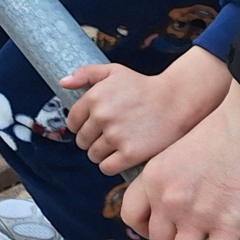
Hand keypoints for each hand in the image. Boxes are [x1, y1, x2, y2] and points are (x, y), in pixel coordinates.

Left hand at [60, 47, 229, 174]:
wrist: (177, 101)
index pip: (72, 122)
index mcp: (94, 97)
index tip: (94, 126)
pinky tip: (120, 156)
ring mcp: (116, 136)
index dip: (81, 126)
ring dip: (100, 153)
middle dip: (91, 140)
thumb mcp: (114, 71)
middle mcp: (102, 116)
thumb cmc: (143, 86)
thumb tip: (63, 83)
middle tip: (108, 135)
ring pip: (93, 155)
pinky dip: (110, 164)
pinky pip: (106, 167)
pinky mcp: (130, 154)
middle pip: (82, 140)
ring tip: (116, 145)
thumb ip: (86, 73)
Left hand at [121, 84, 239, 239]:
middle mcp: (169, 201)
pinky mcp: (227, 224)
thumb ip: (165, 181)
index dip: (142, 232)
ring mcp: (197, 215)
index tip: (155, 239)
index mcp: (152, 181)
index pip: (132, 216)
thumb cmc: (213, 133)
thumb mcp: (173, 152)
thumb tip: (168, 211)